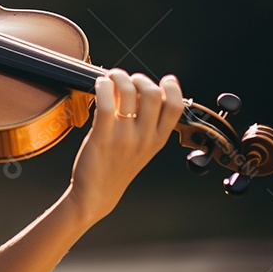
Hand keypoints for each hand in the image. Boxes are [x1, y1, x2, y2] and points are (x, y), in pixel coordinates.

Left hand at [67, 69, 182, 223]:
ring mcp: (124, 137)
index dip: (173, 89)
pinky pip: (105, 103)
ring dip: (119, 77)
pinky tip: (100, 85)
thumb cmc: (116, 168)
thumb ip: (145, 123)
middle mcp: (144, 138)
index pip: (175, 107)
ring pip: (129, 93)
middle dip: (140, 78)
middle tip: (129, 78)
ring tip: (111, 78)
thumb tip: (139, 91)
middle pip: (152, 94)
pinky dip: (103, 87)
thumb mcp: (141, 148)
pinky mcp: (102, 136)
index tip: (166, 80)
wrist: (96, 194)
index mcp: (157, 140)